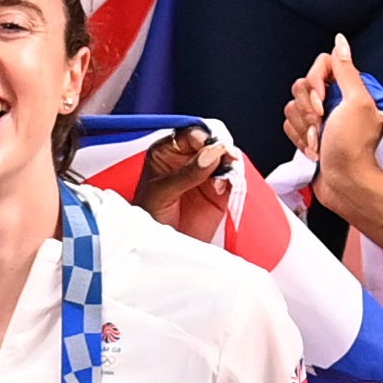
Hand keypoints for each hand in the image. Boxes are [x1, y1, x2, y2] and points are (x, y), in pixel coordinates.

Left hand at [128, 122, 237, 244]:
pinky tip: (222, 187)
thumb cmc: (149, 219)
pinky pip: (233, 178)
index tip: (209, 145)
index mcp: (167, 152)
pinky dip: (233, 179)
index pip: (190, 132)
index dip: (202, 136)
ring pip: (225, 158)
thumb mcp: (161, 192)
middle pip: (212, 141)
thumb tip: (212, 153)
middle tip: (223, 157)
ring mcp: (205, 175)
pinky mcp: (220, 192)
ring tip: (221, 177)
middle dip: (219, 148)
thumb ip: (186, 173)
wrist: (158, 249)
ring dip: (228, 163)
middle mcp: (187, 159)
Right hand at [281, 39, 382, 213]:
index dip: (316, 82)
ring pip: (292, 106)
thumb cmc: (353, 148)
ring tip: (319, 142)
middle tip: (321, 123)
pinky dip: (298, 139)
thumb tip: (341, 42)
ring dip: (303, 127)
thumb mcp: (357, 102)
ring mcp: (320, 119)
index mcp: (349, 89)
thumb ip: (346, 69)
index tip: (322, 101)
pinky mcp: (307, 135)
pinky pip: (289, 125)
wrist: (345, 183)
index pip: (323, 65)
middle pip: (303, 86)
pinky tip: (314, 150)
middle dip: (307, 108)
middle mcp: (334, 101)